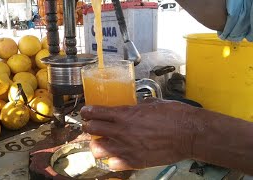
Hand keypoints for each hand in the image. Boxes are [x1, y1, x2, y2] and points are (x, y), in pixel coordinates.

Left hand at [80, 98, 196, 170]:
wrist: (189, 134)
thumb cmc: (174, 116)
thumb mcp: (152, 104)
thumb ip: (136, 107)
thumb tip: (131, 108)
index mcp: (125, 114)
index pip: (96, 112)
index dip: (87, 112)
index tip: (85, 112)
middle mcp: (122, 131)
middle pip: (92, 129)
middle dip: (88, 126)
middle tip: (90, 125)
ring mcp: (127, 148)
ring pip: (97, 149)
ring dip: (97, 144)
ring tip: (102, 142)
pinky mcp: (134, 161)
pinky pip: (113, 164)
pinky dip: (112, 160)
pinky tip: (116, 155)